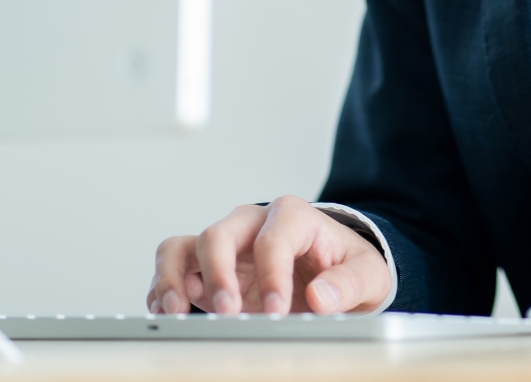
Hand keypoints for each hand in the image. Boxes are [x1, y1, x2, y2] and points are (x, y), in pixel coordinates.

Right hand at [147, 197, 390, 315]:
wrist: (333, 269)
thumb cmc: (345, 265)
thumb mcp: (367, 274)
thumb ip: (348, 284)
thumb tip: (321, 297)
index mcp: (292, 217)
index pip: (274, 239)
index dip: (272, 275)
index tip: (276, 311)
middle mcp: (251, 223)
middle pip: (219, 234)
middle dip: (217, 274)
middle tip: (227, 312)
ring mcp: (226, 245)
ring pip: (183, 246)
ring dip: (174, 277)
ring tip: (176, 310)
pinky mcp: (207, 268)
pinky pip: (174, 268)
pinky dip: (164, 289)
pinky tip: (168, 313)